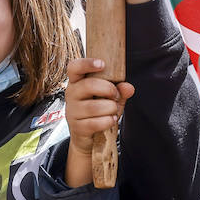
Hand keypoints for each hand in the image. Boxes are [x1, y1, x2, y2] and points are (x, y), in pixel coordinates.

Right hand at [64, 57, 133, 187]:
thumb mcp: (111, 99)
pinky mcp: (77, 127)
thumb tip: (128, 87)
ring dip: (110, 108)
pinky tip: (111, 120)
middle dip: (109, 89)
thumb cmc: (99, 112)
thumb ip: (120, 91)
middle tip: (116, 95)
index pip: (74, 67)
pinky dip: (107, 121)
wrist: (88, 137)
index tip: (102, 64)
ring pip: (94, 106)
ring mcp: (72, 111)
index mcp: (77, 82)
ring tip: (113, 110)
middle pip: (88, 85)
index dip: (87, 63)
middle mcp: (71, 94)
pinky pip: (95, 123)